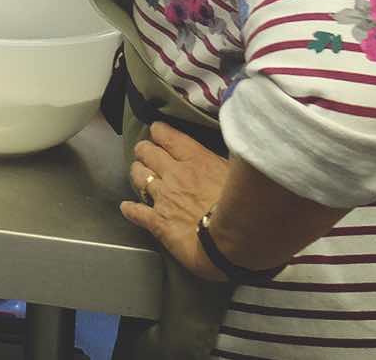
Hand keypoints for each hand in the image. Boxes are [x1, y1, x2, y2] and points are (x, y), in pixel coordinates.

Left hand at [119, 122, 230, 282]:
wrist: (237, 242)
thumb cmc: (249, 206)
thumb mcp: (241, 174)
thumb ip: (228, 161)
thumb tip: (234, 151)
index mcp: (196, 159)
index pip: (168, 137)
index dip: (159, 132)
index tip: (157, 132)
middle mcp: (174, 174)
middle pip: (147, 152)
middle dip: (144, 150)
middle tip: (146, 152)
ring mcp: (163, 197)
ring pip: (139, 176)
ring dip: (137, 173)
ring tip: (139, 174)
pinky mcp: (157, 221)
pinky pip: (136, 212)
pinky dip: (130, 209)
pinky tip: (126, 207)